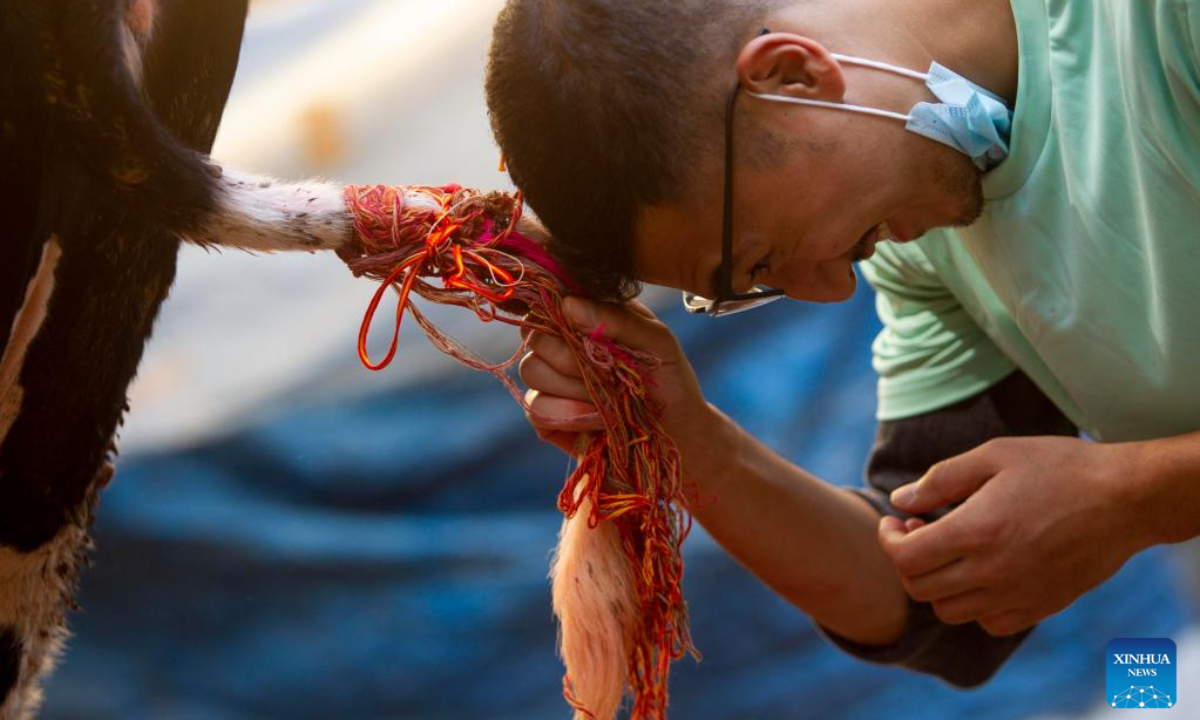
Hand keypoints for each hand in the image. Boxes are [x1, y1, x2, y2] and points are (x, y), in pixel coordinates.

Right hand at [519, 298, 717, 458]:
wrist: (677, 433)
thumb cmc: (668, 379)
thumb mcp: (656, 341)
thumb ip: (616, 319)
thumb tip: (569, 304)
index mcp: (585, 316)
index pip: (547, 300)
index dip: (556, 311)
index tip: (584, 331)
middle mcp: (561, 344)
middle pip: (533, 335)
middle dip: (569, 355)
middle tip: (606, 371)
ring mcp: (550, 380)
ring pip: (532, 370)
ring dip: (575, 387)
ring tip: (610, 398)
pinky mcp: (546, 416)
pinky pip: (536, 408)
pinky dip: (571, 414)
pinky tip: (600, 419)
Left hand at [877, 436, 1147, 636]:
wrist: (1125, 498)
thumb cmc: (1059, 468)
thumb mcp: (994, 456)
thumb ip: (940, 480)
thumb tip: (899, 501)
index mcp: (976, 531)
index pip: (905, 558)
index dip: (888, 540)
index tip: (894, 521)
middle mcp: (992, 571)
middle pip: (920, 588)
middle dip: (906, 559)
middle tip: (918, 530)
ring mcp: (1017, 594)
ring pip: (949, 610)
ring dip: (936, 583)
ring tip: (948, 550)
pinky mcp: (1040, 606)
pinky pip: (989, 623)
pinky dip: (974, 605)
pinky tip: (981, 573)